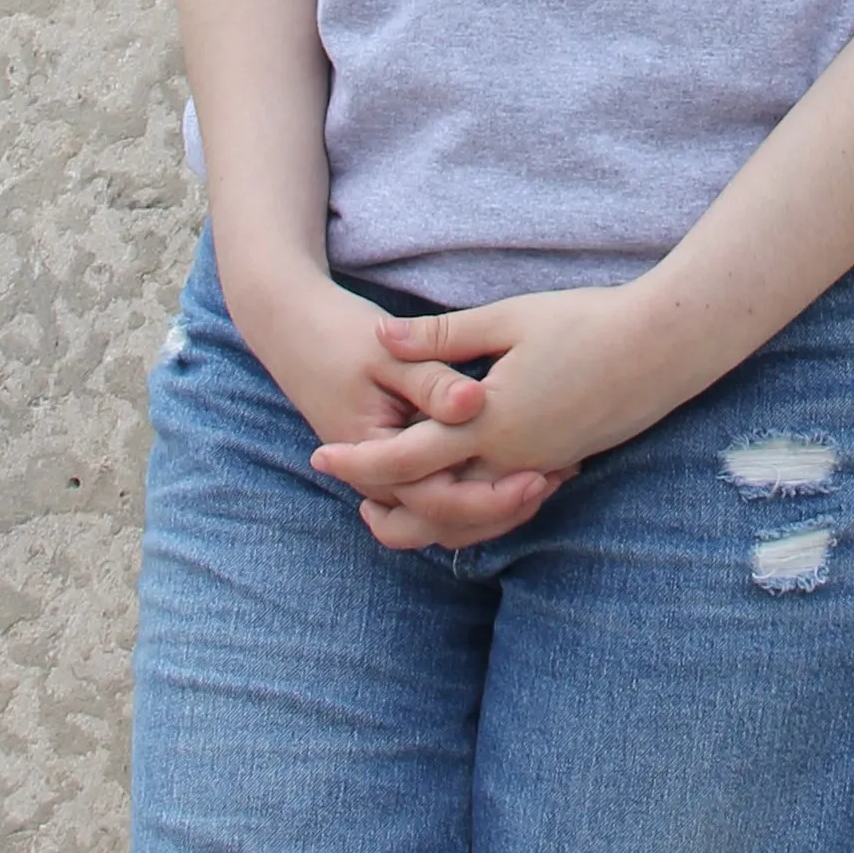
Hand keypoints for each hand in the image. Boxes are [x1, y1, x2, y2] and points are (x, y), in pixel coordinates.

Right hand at [223, 255, 565, 550]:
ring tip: (555, 473)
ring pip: (451, 518)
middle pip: (450, 523)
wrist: (294, 329)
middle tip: (559, 477)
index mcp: (375, 457)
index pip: (441, 502)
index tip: (541, 474)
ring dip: (499, 506)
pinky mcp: (403, 464)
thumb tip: (476, 402)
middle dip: (505, 510)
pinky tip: (530, 462)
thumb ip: (433, 381)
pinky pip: (447, 494)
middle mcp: (381, 479)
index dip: (494, 496)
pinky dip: (484, 488)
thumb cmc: (340, 335)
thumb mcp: (387, 352)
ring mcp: (391, 476)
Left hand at [309, 284, 683, 549]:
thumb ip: (442, 337)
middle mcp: (511, 458)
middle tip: (354, 501)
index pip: (405, 460)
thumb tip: (383, 337)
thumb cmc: (587, 322)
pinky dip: (475, 505)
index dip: (359, 463)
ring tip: (399, 500)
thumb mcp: (508, 319)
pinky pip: (506, 501)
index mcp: (488, 423)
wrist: (665, 347)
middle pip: (434, 508)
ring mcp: (540, 466)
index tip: (322, 457)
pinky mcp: (562, 463)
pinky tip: (463, 485)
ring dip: (432, 515)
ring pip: (472, 515)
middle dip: (389, 509)